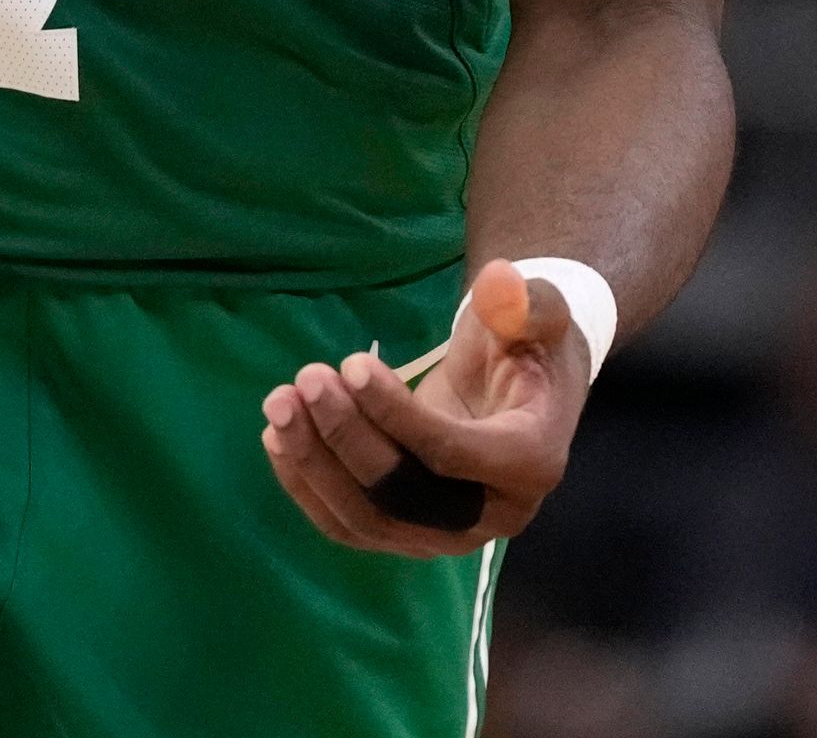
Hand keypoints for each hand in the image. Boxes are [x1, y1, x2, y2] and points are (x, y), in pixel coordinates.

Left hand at [259, 259, 588, 555]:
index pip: (453, 454)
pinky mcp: (405, 534)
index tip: (352, 365)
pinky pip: (348, 525)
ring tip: (279, 402)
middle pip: (405, 494)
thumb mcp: (540, 317)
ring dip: (315, 463)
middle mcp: (491, 516)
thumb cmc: (527, 350)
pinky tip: (276, 438)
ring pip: (368, 519)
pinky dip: (307, 486)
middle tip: (308, 379)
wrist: (519, 395)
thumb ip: (526, 303)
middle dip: (347, 437)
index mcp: (530, 464)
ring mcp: (446, 535)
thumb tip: (498, 282)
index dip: (397, 414)